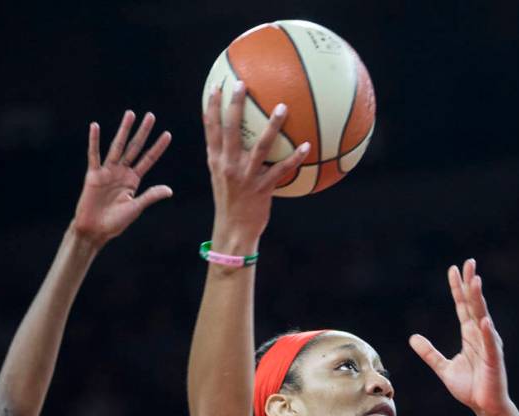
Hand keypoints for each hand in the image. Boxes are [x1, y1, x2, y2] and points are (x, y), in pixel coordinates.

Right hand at [71, 110, 172, 247]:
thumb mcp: (136, 208)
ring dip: (124, 131)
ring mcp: (107, 172)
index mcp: (133, 180)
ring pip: (117, 147)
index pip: (148, 159)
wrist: (95, 230)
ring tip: (130, 114)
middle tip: (151, 116)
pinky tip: (95, 126)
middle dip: (143, 132)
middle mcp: (121, 172)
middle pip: (135, 148)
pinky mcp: (93, 175)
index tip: (168, 134)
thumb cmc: (115, 222)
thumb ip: (150, 196)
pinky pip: (94, 155)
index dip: (158, 147)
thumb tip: (169, 190)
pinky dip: (94, 141)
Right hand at [204, 82, 308, 245]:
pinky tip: (307, 146)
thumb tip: (234, 136)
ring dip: (272, 125)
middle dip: (236, 105)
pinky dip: (295, 158)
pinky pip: (281, 170)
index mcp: (216, 160)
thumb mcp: (221, 176)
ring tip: (283, 107)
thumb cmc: (231, 201)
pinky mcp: (262, 188)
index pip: (211, 128)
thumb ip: (225, 156)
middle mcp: (228, 165)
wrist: (233, 229)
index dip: (212, 106)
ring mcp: (245, 176)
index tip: (217, 85)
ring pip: (261, 146)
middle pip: (231, 129)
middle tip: (243, 83)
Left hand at [410, 259, 509, 415]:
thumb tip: (413, 338)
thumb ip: (429, 353)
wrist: (484, 407)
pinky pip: (489, 344)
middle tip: (469, 264)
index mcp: (470, 335)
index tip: (454, 269)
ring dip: (479, 300)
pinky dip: (487, 333)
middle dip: (471, 284)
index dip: (458, 288)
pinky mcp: (493, 360)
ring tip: (475, 282)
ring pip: (482, 318)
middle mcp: (480, 335)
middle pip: (474, 305)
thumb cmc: (470, 387)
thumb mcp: (443, 368)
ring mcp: (488, 346)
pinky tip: (484, 321)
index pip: (463, 306)